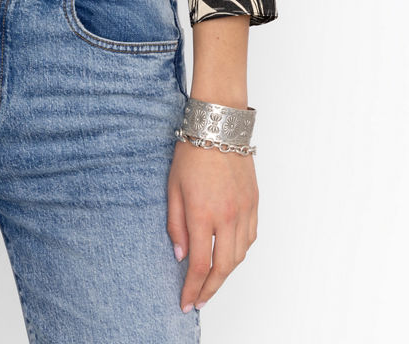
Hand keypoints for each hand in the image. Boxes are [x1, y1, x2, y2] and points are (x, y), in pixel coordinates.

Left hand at [166, 137, 257, 313]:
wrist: (220, 125)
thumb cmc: (192, 151)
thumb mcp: (173, 187)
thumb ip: (175, 224)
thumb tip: (180, 254)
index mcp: (202, 213)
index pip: (199, 265)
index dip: (192, 288)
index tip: (185, 302)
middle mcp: (227, 216)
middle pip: (223, 267)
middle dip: (210, 289)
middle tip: (199, 299)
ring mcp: (244, 210)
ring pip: (239, 255)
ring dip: (226, 272)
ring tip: (211, 279)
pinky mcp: (254, 203)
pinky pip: (250, 238)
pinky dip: (240, 252)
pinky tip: (229, 255)